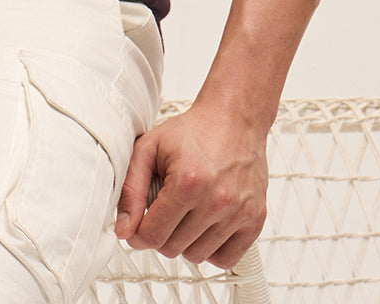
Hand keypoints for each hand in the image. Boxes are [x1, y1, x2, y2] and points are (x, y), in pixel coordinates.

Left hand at [114, 102, 267, 267]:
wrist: (233, 119)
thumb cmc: (192, 132)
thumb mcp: (149, 147)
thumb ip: (131, 188)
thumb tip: (124, 228)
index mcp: (188, 181)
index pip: (153, 234)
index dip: (137, 233)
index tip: (137, 225)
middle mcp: (217, 200)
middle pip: (173, 248)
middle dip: (160, 233)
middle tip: (163, 209)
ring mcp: (239, 212)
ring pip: (197, 256)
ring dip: (184, 241)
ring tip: (185, 212)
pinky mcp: (256, 220)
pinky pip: (226, 259)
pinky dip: (211, 248)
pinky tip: (204, 225)